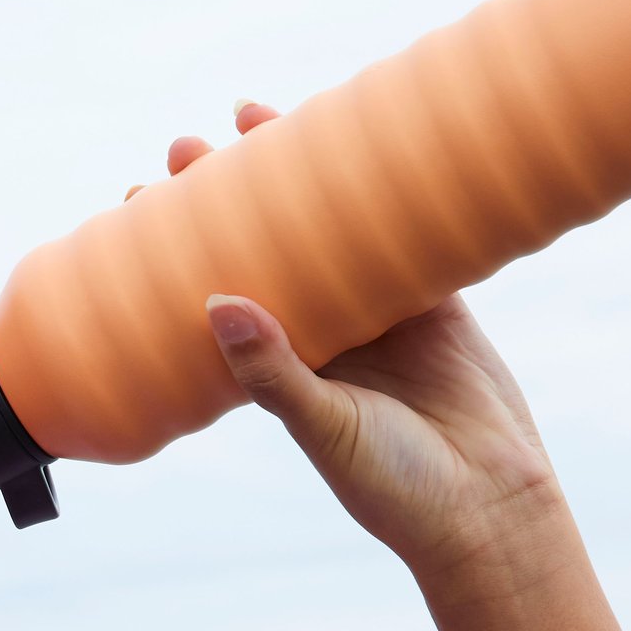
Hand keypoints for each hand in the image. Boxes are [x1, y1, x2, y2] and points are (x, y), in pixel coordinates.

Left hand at [125, 100, 567, 588]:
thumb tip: (215, 300)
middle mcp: (325, 339)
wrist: (490, 511)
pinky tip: (355, 139)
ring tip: (251, 119)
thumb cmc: (397, 490)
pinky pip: (402, 235)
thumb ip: (274, 372)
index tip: (140, 206)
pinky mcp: (436, 303)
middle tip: (184, 149)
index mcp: (282, 373)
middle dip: (227, 199)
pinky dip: (382, 192)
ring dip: (296, 179)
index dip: (180, 254)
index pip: (216, 298)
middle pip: (265, 251)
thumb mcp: (325, 430)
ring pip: (329, 232)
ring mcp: (380, 317)